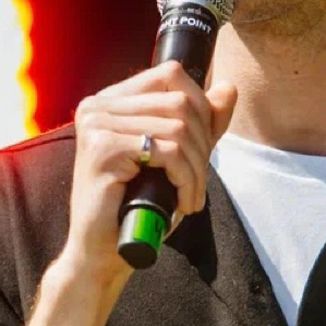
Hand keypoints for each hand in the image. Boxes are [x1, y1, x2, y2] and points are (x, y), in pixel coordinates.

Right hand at [64, 60, 237, 284]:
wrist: (102, 251)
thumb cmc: (137, 205)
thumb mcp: (176, 157)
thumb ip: (201, 122)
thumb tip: (229, 89)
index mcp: (110, 100)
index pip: (171, 74)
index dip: (201, 107)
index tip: (203, 147)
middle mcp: (97, 105)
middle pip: (180, 102)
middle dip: (204, 145)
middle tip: (198, 183)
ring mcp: (96, 124)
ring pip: (178, 128)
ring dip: (197, 169)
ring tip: (191, 197)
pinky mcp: (102, 149)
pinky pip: (168, 152)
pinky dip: (186, 180)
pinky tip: (182, 202)